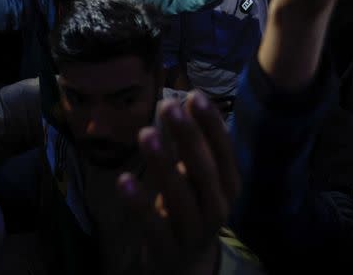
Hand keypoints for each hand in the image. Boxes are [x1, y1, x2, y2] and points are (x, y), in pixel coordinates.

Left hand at [117, 94, 238, 274]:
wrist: (186, 263)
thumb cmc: (192, 206)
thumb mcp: (198, 177)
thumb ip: (194, 144)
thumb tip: (186, 98)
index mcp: (228, 186)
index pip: (224, 152)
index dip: (211, 125)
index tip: (194, 95)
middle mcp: (217, 208)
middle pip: (204, 171)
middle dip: (187, 136)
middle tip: (168, 105)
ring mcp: (194, 231)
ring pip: (180, 197)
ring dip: (163, 164)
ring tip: (145, 133)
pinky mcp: (167, 249)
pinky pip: (153, 226)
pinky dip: (139, 204)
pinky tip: (124, 180)